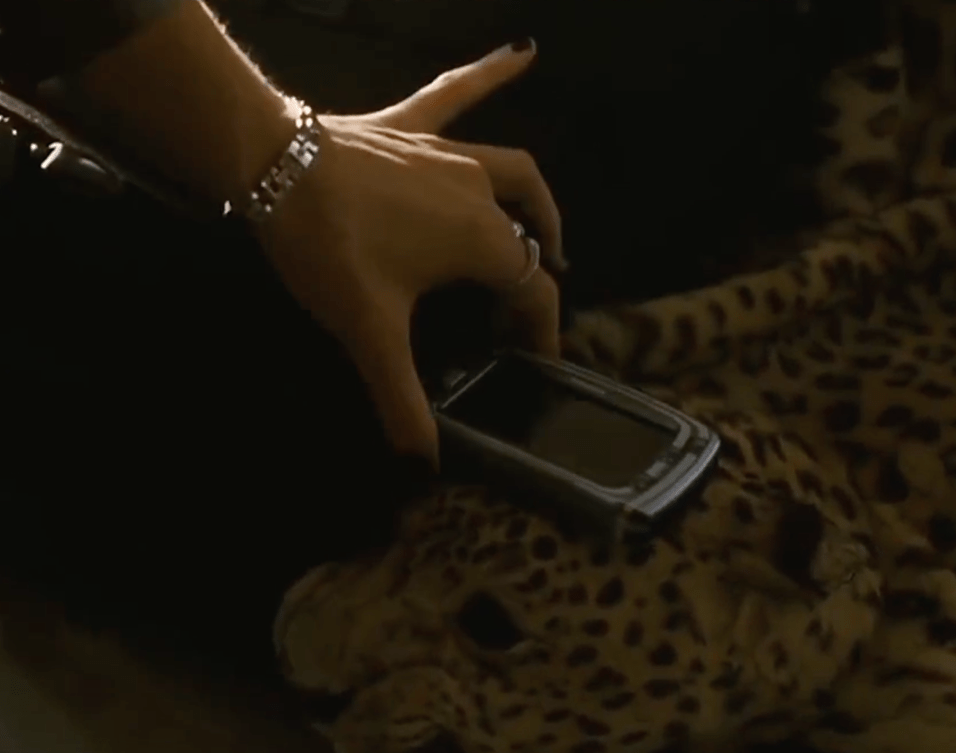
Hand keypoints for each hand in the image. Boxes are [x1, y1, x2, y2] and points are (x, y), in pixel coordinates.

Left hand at [258, 41, 562, 463]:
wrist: (272, 168)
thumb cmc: (330, 249)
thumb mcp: (369, 332)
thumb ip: (400, 400)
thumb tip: (421, 464)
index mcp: (483, 242)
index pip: (533, 291)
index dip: (540, 329)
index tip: (536, 358)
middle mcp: (481, 194)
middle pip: (527, 239)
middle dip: (533, 275)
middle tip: (519, 308)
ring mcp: (449, 155)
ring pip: (514, 173)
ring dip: (535, 203)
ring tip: (546, 226)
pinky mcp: (412, 128)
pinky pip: (458, 95)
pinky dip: (492, 74)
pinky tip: (526, 50)